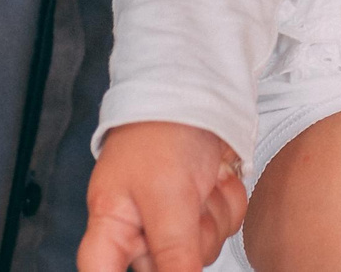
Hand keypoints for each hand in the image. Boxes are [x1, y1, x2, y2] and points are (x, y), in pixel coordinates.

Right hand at [79, 121, 248, 271]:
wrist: (199, 87)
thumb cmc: (163, 129)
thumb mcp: (166, 195)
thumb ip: (173, 251)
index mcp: (112, 227)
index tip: (157, 261)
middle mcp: (140, 229)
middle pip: (167, 271)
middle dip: (190, 240)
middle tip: (190, 203)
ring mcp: (174, 221)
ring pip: (204, 250)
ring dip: (213, 214)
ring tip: (201, 181)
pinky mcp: (203, 208)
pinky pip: (226, 226)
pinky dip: (228, 200)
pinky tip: (216, 176)